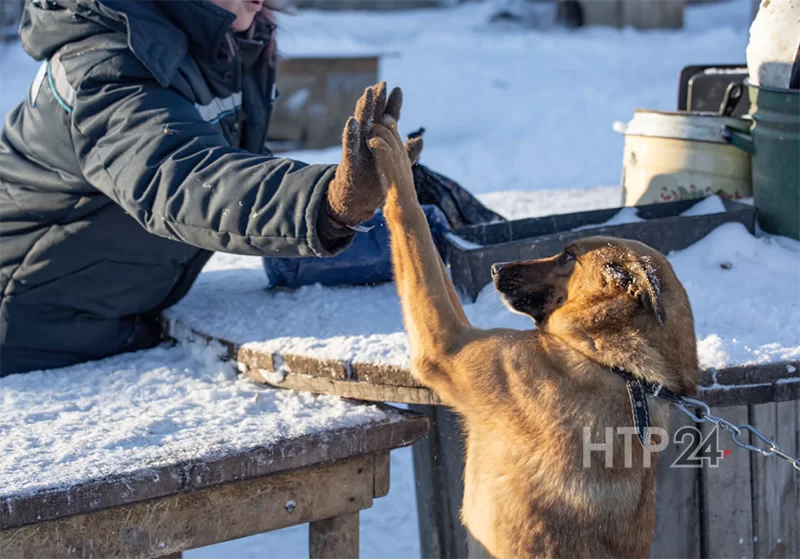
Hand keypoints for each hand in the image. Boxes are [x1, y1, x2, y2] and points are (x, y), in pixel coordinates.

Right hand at [326, 82, 422, 226]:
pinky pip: (349, 144)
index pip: (386, 118)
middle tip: (382, 84)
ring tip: (367, 93)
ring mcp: (357, 147)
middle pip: (373, 115)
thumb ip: (407, 151)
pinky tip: (352, 121)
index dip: (391, 105)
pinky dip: (350, 133)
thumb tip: (421, 139)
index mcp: (378, 138)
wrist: (358, 197)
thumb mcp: (393, 163)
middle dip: (377, 100)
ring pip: (360, 124)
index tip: (397, 90)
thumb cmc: (374, 177)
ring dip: (364, 109)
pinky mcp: (349, 159)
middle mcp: (366, 138)